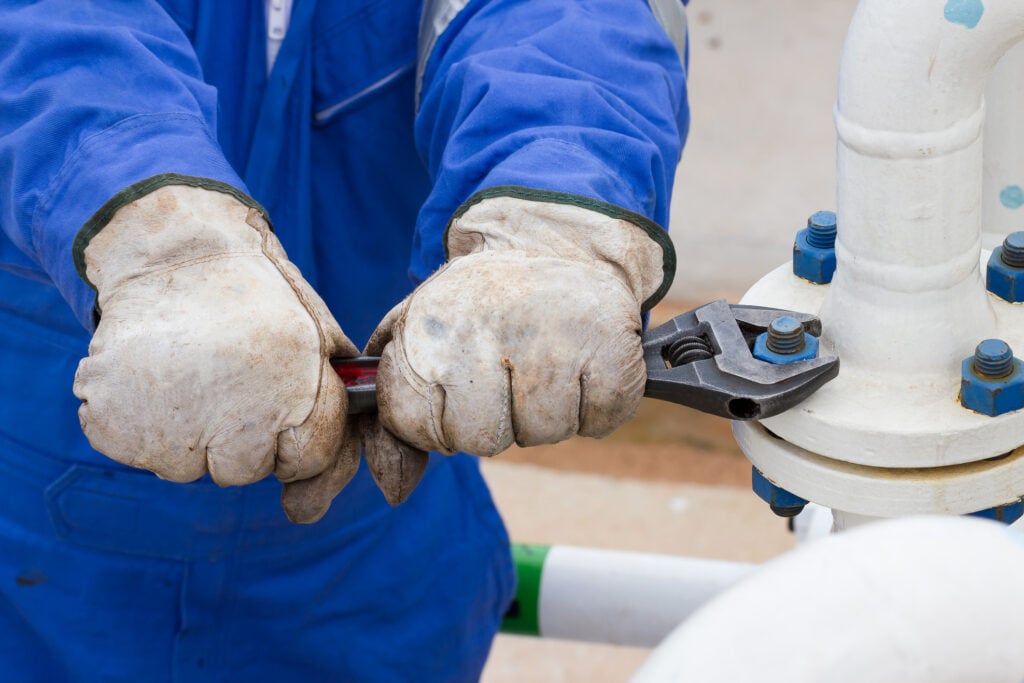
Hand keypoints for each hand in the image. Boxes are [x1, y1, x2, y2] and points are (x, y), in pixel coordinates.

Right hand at [74, 184, 357, 522]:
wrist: (174, 249)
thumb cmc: (254, 295)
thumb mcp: (315, 334)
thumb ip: (333, 408)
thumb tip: (316, 500)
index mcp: (295, 390)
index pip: (308, 461)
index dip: (295, 436)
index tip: (276, 402)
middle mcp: (238, 416)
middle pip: (244, 471)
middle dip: (238, 437)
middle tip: (224, 380)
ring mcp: (172, 425)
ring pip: (186, 466)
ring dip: (187, 433)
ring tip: (186, 372)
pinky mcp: (115, 424)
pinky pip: (137, 450)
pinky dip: (141, 423)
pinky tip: (153, 376)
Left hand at [371, 194, 670, 456]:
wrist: (554, 243)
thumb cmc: (477, 306)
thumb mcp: (418, 339)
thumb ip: (396, 416)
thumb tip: (395, 489)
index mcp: (431, 332)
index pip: (416, 426)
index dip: (435, 419)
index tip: (453, 386)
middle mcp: (489, 334)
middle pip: (482, 440)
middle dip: (493, 420)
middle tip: (506, 374)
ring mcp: (555, 343)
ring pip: (544, 434)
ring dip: (546, 412)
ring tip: (544, 362)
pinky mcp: (612, 351)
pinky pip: (598, 421)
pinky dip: (594, 406)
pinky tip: (581, 366)